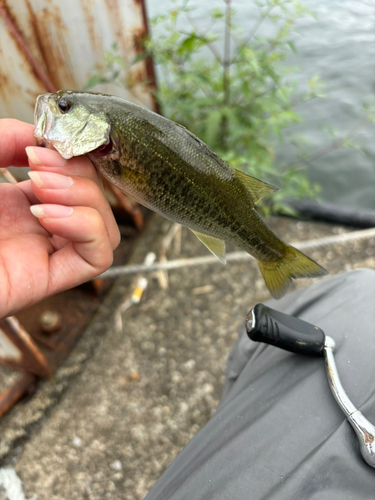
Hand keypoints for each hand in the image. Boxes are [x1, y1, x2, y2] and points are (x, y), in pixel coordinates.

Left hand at [0, 119, 119, 317]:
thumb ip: (2, 138)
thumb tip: (42, 137)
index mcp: (13, 203)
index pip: (71, 178)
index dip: (71, 155)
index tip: (44, 143)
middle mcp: (33, 228)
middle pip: (93, 198)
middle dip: (77, 172)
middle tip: (38, 166)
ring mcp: (41, 253)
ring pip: (105, 228)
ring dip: (86, 199)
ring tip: (41, 189)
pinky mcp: (45, 279)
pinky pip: (98, 258)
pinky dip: (87, 228)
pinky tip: (47, 217)